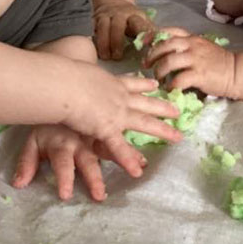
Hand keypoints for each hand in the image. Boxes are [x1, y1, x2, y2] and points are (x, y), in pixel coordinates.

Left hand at [13, 125, 145, 200]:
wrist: (58, 88)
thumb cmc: (47, 123)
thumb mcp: (33, 142)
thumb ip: (27, 163)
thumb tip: (18, 184)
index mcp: (63, 147)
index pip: (62, 165)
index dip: (63, 178)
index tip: (65, 195)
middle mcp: (81, 140)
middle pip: (88, 161)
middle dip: (93, 179)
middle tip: (100, 196)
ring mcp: (97, 126)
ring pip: (110, 144)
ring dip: (125, 158)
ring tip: (142, 168)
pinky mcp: (109, 117)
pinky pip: (121, 132)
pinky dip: (132, 147)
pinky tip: (145, 155)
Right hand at [64, 66, 181, 177]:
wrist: (63, 83)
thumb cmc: (66, 75)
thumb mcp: (79, 71)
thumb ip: (82, 78)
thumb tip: (76, 75)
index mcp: (111, 83)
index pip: (131, 83)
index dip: (144, 85)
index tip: (155, 85)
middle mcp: (118, 97)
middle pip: (146, 103)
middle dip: (163, 107)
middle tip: (177, 110)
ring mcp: (116, 113)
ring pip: (144, 122)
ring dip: (163, 131)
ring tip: (178, 138)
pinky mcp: (106, 128)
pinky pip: (119, 147)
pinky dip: (128, 159)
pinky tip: (137, 171)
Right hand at [93, 0, 153, 59]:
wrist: (113, 2)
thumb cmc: (131, 20)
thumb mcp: (142, 22)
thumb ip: (150, 33)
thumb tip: (161, 45)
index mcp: (137, 16)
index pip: (141, 25)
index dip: (143, 34)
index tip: (145, 46)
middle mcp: (121, 14)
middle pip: (118, 26)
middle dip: (117, 41)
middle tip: (118, 58)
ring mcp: (107, 15)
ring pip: (104, 27)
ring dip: (104, 43)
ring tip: (106, 57)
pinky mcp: (96, 19)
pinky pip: (95, 29)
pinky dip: (96, 41)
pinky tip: (97, 51)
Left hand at [143, 27, 235, 95]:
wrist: (236, 72)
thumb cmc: (217, 63)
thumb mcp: (201, 48)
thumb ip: (184, 48)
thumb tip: (162, 55)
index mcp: (191, 38)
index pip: (168, 31)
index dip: (153, 36)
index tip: (144, 44)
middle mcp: (192, 45)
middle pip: (164, 45)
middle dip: (151, 55)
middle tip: (147, 65)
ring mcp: (196, 59)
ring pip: (168, 61)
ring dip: (159, 71)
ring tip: (158, 78)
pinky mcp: (200, 75)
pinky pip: (179, 79)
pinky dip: (171, 85)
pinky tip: (170, 89)